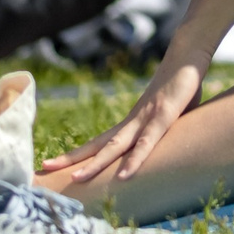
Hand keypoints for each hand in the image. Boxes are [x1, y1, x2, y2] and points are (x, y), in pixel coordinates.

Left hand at [41, 46, 208, 184]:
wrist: (189, 53)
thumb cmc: (182, 86)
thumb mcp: (170, 114)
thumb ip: (163, 129)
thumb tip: (162, 144)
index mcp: (133, 122)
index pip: (99, 142)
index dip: (78, 155)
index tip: (55, 166)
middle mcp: (133, 120)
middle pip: (97, 145)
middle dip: (71, 159)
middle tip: (43, 170)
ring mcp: (146, 117)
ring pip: (115, 146)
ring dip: (94, 163)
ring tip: (74, 179)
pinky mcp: (164, 115)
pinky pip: (147, 142)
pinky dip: (134, 160)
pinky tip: (124, 176)